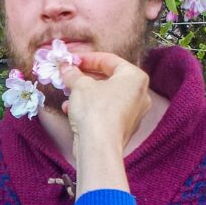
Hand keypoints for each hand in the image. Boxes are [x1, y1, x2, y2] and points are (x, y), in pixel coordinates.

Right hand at [58, 52, 149, 196]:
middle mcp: (140, 94)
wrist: (99, 146)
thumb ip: (73, 73)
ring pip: (106, 96)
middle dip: (85, 76)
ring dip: (85, 92)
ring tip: (67, 92)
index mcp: (135, 78)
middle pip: (109, 78)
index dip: (87, 58)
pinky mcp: (124, 128)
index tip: (72, 59)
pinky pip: (106, 111)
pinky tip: (70, 110)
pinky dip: (90, 107)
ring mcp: (133, 113)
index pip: (110, 60)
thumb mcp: (79, 85)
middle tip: (69, 74)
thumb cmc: (95, 109)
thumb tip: (66, 67)